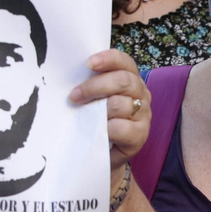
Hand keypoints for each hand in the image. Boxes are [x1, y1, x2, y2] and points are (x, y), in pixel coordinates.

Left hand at [71, 49, 149, 170]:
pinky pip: (121, 127)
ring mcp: (143, 114)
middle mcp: (141, 93)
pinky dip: (106, 128)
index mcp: (130, 78)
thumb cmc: (95, 119)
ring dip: (97, 110)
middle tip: (74, 96)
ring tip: (83, 116)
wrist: (101, 152)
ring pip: (120, 104)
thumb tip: (67, 74)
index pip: (124, 62)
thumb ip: (90, 83)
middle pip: (123, 81)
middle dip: (95, 87)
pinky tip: (99, 131)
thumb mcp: (93, 98)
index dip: (108, 59)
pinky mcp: (141, 134)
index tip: (88, 63)